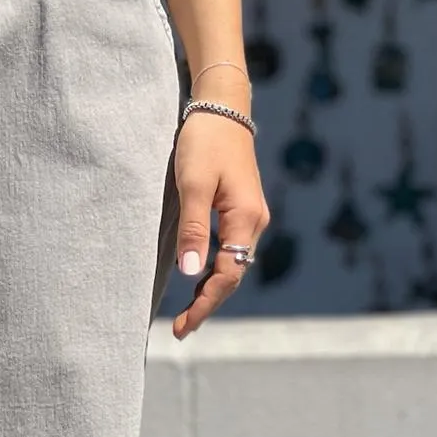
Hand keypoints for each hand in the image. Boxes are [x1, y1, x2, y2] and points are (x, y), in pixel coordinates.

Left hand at [171, 83, 268, 339]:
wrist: (221, 108)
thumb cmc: (204, 142)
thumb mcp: (193, 185)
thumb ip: (194, 229)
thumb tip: (190, 273)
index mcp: (246, 219)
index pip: (228, 275)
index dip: (205, 303)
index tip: (183, 325)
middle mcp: (254, 222)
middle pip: (234, 274)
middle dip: (208, 303)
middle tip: (181, 329)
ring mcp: (249, 215)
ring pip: (234, 262)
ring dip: (212, 288)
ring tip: (188, 312)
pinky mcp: (240, 207)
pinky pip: (231, 248)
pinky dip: (215, 268)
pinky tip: (199, 277)